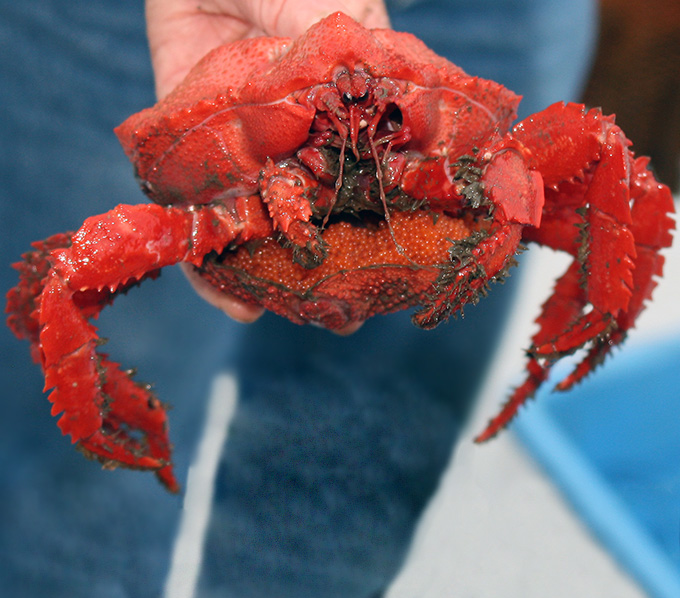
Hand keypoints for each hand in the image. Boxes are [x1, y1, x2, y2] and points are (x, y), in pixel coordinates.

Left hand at [146, 0, 388, 329]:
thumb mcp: (344, 12)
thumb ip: (369, 65)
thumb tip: (411, 107)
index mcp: (337, 120)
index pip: (364, 185)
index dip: (379, 229)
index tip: (399, 273)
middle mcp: (292, 147)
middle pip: (310, 221)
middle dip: (326, 272)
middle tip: (345, 316)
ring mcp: (243, 157)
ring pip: (255, 231)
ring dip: (268, 280)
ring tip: (287, 315)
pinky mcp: (190, 158)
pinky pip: (196, 217)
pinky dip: (208, 262)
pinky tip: (231, 298)